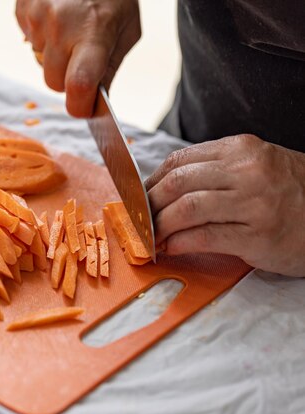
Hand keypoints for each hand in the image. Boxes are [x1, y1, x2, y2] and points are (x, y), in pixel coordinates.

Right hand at [15, 0, 140, 116]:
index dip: (80, 107)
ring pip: (39, 63)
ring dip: (53, 55)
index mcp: (94, 33)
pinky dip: (41, 37)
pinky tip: (56, 18)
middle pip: (53, 82)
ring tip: (70, 29)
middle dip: (66, 79)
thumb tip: (94, 103)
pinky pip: (28, 42)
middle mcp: (61, 26)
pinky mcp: (23, 9)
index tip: (84, 109)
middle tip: (80, 58)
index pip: (79, 86)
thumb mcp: (127, 30)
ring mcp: (38, 17)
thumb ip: (110, 69)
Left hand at [145, 134, 304, 276]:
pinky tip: (170, 248)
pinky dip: (179, 243)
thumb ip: (214, 171)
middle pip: (176, 183)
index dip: (150, 181)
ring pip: (185, 209)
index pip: (179, 160)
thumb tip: (162, 187)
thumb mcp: (256, 167)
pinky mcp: (257, 235)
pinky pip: (204, 236)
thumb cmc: (290, 193)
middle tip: (140, 220)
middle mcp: (246, 171)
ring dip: (159, 226)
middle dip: (149, 204)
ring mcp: (253, 203)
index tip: (139, 197)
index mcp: (240, 149)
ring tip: (152, 237)